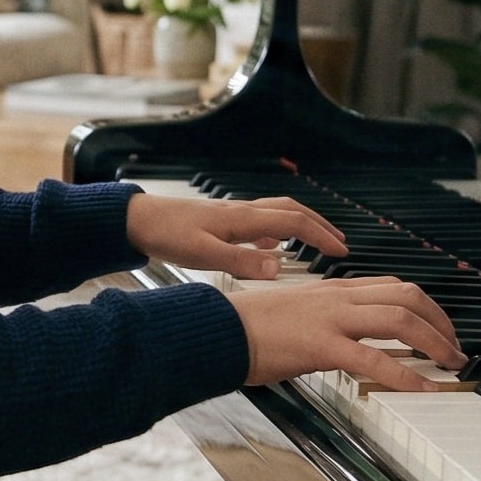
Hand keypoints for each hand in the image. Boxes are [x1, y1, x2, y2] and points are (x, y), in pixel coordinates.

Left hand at [125, 193, 346, 280]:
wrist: (138, 220)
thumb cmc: (167, 235)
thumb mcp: (203, 254)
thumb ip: (241, 263)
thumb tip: (278, 268)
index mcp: (244, 220)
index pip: (294, 223)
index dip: (321, 236)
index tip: (342, 251)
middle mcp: (243, 213)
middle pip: (293, 211)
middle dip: (320, 226)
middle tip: (340, 243)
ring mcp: (233, 216)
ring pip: (278, 213)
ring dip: (302, 224)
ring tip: (316, 242)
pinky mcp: (222, 222)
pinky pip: (260, 221)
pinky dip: (276, 230)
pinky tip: (272, 246)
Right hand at [229, 276, 466, 390]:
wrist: (217, 330)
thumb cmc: (247, 328)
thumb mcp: (295, 314)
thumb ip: (324, 321)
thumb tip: (347, 341)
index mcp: (332, 290)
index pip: (392, 286)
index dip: (425, 305)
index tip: (440, 327)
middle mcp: (337, 297)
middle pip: (407, 296)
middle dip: (440, 322)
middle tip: (455, 349)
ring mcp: (331, 319)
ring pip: (399, 319)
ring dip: (434, 342)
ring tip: (451, 365)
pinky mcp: (320, 345)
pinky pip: (373, 359)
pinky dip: (406, 375)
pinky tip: (424, 389)